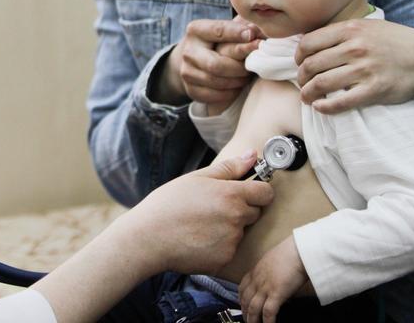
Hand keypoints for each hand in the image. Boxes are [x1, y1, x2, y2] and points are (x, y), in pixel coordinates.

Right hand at [124, 152, 273, 275]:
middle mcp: (236, 218)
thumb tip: (252, 155)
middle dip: (241, 209)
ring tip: (201, 225)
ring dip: (229, 228)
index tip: (247, 192)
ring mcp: (232, 240)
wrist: (148, 238)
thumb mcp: (196, 178)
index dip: (258, 191)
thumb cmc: (168, 204)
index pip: (266, 193)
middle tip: (213, 208)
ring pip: (241, 231)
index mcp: (231, 194)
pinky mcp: (225, 258)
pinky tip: (199, 240)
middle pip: (255, 212)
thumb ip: (229, 168)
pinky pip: (230, 249)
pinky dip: (219, 245)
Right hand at [154, 17, 262, 107]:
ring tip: (246, 76)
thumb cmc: (218, 40)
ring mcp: (186, 72)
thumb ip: (241, 25)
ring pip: (216, 82)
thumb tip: (257, 30)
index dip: (236, 34)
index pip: (218, 31)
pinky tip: (237, 86)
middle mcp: (188, 51)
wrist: (193, 58)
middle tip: (252, 67)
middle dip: (238, 68)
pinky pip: (214, 95)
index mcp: (196, 30)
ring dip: (236, 81)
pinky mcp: (190, 89)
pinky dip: (229, 92)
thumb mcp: (226, 28)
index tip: (253, 37)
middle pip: (216, 64)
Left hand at [239, 236, 307, 322]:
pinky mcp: (276, 294)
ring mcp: (265, 287)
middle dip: (244, 312)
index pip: (242, 287)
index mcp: (256, 271)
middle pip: (245, 300)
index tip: (242, 306)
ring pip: (253, 308)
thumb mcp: (273, 260)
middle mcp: (257, 280)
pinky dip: (267, 322)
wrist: (299, 250)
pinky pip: (268, 312)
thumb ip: (269, 271)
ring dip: (252, 319)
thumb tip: (274, 279)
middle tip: (247, 320)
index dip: (240, 299)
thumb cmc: (290, 252)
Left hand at [295, 19, 413, 112]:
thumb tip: (310, 43)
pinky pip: (341, 102)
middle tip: (302, 83)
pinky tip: (320, 107)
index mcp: (350, 30)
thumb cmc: (394, 42)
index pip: (308, 44)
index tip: (300, 64)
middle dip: (301, 77)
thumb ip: (341, 33)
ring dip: (308, 93)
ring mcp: (364, 70)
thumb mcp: (367, 27)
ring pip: (321, 83)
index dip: (298, 56)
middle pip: (311, 65)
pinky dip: (325, 107)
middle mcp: (355, 48)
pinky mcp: (374, 90)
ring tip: (307, 97)